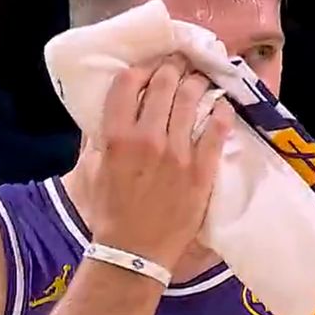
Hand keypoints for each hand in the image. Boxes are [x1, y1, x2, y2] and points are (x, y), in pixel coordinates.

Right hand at [90, 56, 233, 270]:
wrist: (133, 251)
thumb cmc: (109, 210)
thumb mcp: (92, 169)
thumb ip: (98, 137)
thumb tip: (110, 110)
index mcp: (117, 136)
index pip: (128, 83)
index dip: (141, 68)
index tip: (149, 68)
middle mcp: (147, 137)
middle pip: (164, 83)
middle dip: (173, 66)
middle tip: (180, 63)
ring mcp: (178, 153)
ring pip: (192, 99)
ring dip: (197, 82)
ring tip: (200, 79)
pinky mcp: (201, 170)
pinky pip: (216, 130)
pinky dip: (221, 111)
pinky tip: (222, 104)